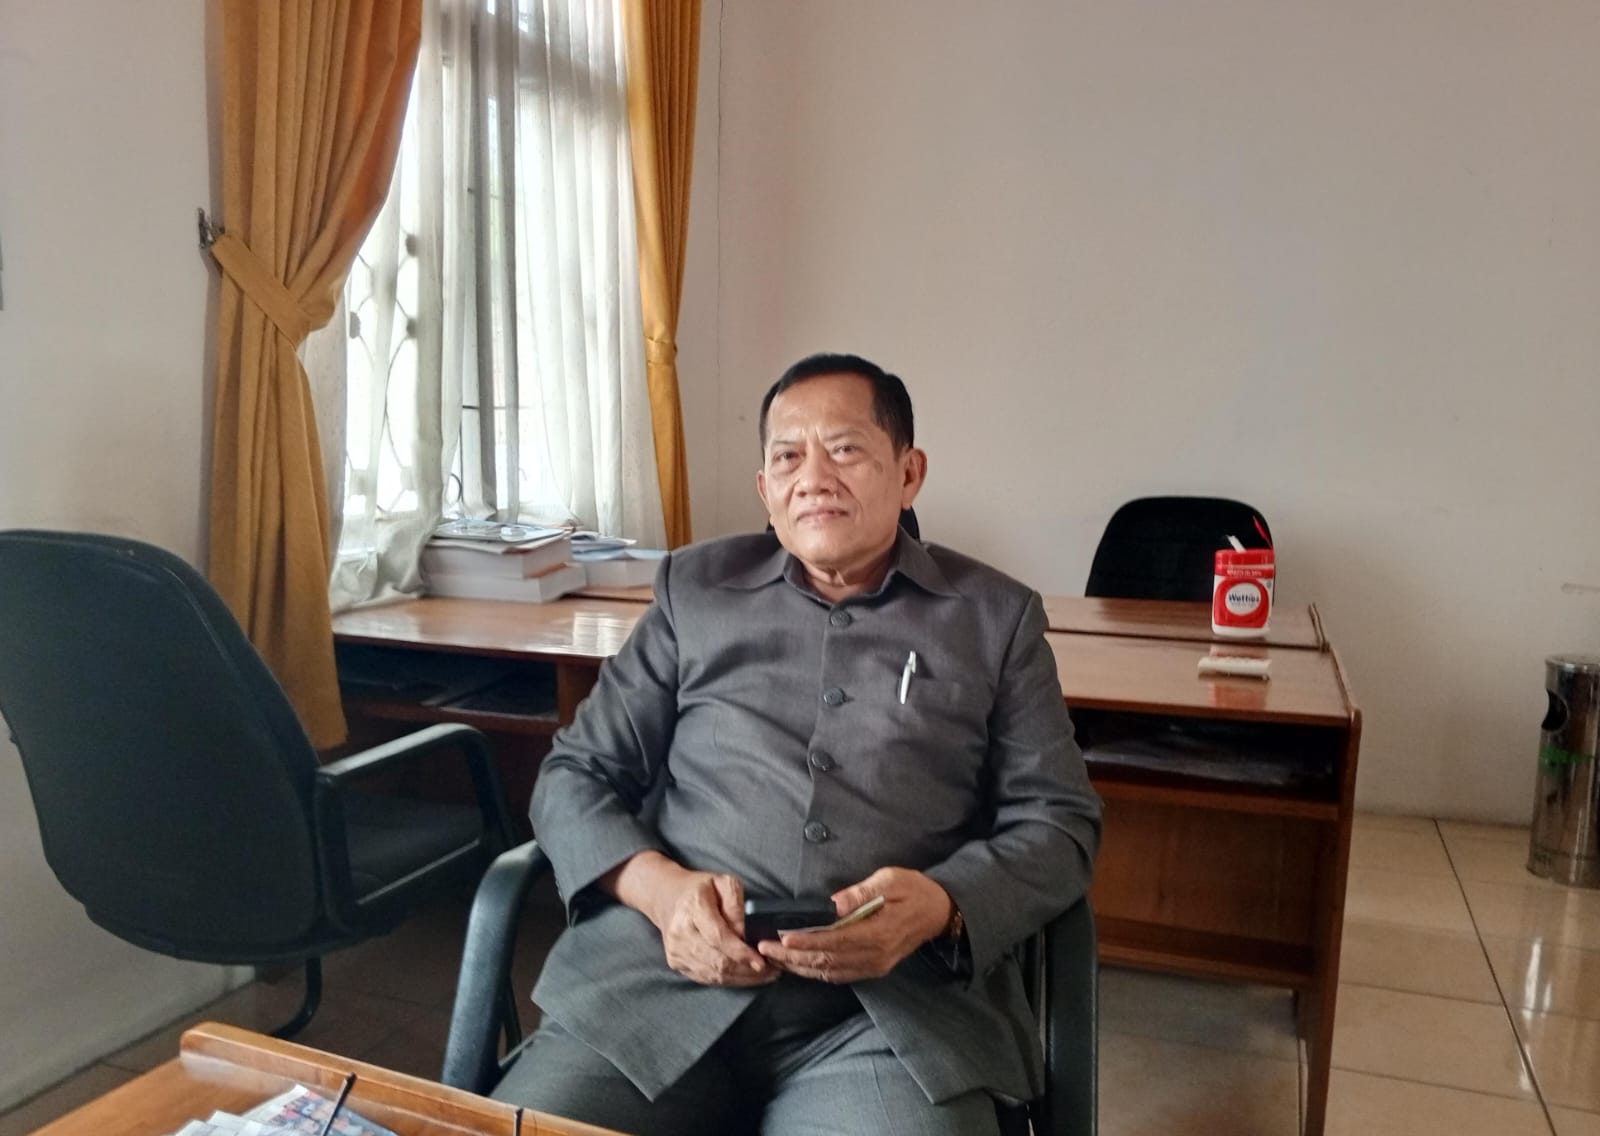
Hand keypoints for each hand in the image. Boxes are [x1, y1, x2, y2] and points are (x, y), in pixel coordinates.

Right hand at [603, 852, 776, 986]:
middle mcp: (681, 932)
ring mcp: (676, 950)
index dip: (740, 952)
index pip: (718, 936)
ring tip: (764, 976)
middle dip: (746, 970)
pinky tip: (745, 977)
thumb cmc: (701, 888)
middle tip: (772, 972)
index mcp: (693, 907)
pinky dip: (728, 981)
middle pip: (716, 960)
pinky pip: (706, 978)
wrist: (667, 897)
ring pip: (713, 974)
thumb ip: (736, 903)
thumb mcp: (723, 882)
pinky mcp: (676, 962)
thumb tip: (743, 932)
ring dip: (741, 979)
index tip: (761, 961)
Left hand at [757, 867, 952, 983]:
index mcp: (879, 933)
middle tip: (765, 950)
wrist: (940, 912)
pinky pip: (840, 975)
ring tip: (774, 959)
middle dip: (793, 956)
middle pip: (827, 961)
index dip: (807, 941)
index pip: (835, 941)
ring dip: (800, 967)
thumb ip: (861, 892)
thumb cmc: (915, 890)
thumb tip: (832, 904)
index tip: (782, 938)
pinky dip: (816, 971)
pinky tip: (799, 964)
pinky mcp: (875, 968)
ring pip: (830, 972)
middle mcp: (876, 956)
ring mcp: (875, 965)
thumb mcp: (891, 879)